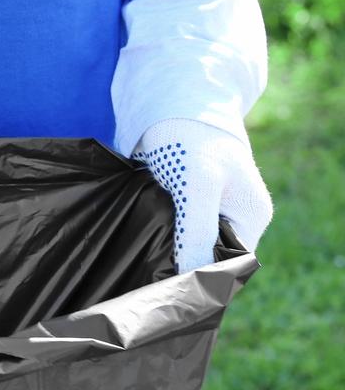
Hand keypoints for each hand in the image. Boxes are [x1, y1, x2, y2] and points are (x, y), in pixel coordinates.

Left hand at [132, 119, 272, 272]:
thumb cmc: (191, 139)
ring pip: (189, 247)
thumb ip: (198, 230)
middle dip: (182, 268)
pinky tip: (138, 242)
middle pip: (208, 259)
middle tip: (149, 277)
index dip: (201, 278)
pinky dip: (158, 237)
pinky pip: (174, 231)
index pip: (229, 266)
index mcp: (250, 218)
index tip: (168, 286)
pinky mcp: (185, 203)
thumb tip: (192, 276)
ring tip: (142, 262)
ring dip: (167, 253)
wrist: (171, 103)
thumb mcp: (198, 185)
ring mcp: (210, 211)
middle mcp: (234, 218)